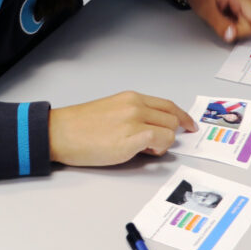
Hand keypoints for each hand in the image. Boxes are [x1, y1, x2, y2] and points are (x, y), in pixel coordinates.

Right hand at [48, 91, 196, 165]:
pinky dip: (158, 148)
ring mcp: (134, 121)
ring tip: (144, 149)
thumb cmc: (80, 126)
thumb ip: (134, 115)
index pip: (167, 104)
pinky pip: (160, 141)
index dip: (182, 116)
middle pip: (172, 118)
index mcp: (131, 98)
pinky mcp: (131, 139)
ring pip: (170, 130)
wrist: (61, 132)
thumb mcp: (112, 110)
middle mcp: (136, 106)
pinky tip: (144, 151)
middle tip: (155, 145)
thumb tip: (152, 130)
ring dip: (163, 143)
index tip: (189, 125)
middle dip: (171, 133)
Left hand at [174, 0, 250, 47]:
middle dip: (237, 29)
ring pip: (248, 24)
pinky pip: (244, 20)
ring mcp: (247, 0)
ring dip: (235, 25)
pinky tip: (224, 13)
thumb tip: (231, 36)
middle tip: (220, 20)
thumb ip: (219, 24)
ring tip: (221, 14)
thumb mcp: (205, 9)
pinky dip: (234, 22)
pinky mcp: (244, 4)